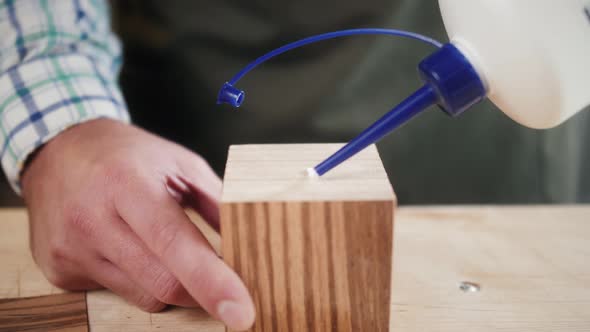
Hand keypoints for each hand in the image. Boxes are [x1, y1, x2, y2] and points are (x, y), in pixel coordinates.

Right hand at [21, 119, 254, 330]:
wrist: (58, 152)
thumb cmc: (128, 155)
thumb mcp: (179, 162)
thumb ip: (217, 201)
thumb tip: (253, 241)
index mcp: (126, 184)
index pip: (173, 242)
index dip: (211, 280)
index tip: (242, 311)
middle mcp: (91, 219)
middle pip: (162, 282)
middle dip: (203, 291)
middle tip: (225, 283)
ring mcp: (70, 249)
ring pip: (144, 296)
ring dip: (171, 284)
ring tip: (168, 250)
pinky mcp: (59, 271)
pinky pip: (118, 293)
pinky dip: (140, 280)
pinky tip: (131, 248)